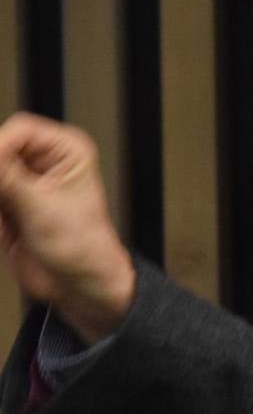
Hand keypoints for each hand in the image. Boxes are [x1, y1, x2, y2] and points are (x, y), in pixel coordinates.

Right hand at [0, 112, 136, 342]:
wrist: (79, 284)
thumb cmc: (84, 246)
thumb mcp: (40, 207)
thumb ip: (6, 179)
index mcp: (68, 150)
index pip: (20, 130)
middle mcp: (45, 161)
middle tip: (3, 203)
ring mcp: (23, 182)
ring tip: (7, 220)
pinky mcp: (7, 204)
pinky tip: (4, 228)